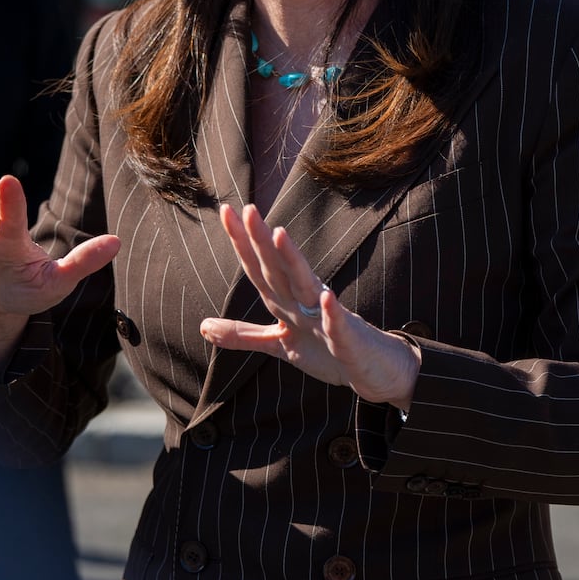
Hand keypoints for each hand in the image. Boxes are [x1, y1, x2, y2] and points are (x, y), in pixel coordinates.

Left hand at [200, 204, 420, 411]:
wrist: (375, 370)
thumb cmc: (328, 350)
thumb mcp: (279, 344)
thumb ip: (243, 334)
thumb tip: (203, 327)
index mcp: (287, 301)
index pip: (259, 267)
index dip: (242, 242)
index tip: (225, 210)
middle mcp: (305, 302)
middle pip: (279, 268)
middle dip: (262, 241)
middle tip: (247, 209)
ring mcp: (327, 318)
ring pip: (308, 286)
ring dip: (294, 262)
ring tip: (280, 234)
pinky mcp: (348, 340)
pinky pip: (340, 326)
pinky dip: (333, 313)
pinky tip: (327, 297)